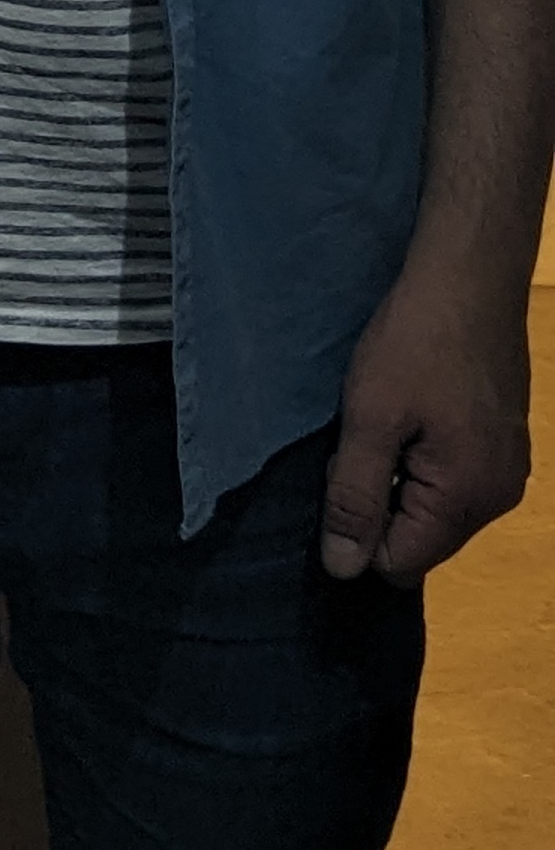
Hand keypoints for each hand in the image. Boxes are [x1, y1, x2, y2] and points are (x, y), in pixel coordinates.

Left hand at [319, 249, 532, 582]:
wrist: (471, 277)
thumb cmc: (416, 343)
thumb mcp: (370, 419)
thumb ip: (356, 498)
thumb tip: (343, 572)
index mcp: (467, 500)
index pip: (398, 563)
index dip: (357, 525)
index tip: (347, 465)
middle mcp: (497, 499)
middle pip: (420, 539)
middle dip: (380, 501)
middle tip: (365, 437)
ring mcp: (506, 471)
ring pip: (434, 508)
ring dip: (399, 476)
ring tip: (387, 418)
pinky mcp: (503, 443)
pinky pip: (452, 479)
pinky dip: (422, 457)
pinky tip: (411, 409)